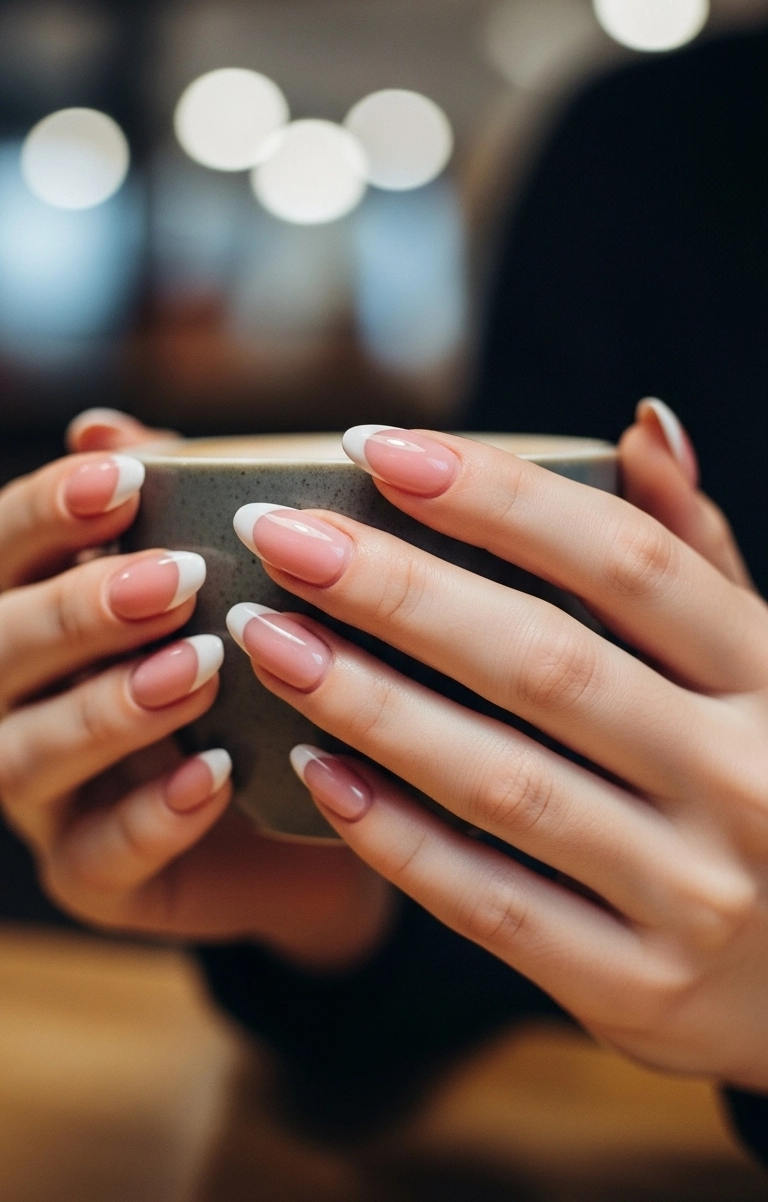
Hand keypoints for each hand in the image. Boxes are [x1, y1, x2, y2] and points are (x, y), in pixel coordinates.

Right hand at [0, 409, 389, 967]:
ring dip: (108, 708)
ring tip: (199, 670)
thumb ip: (167, 506)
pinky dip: (153, 813)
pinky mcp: (92, 878)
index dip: (46, 511)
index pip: (3, 552)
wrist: (310, 810)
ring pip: (26, 757)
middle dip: (77, 610)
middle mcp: (16, 703)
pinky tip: (213, 773)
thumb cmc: (254, 671)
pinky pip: (99, 855)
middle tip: (176, 578)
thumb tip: (102, 426)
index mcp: (34, 615)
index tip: (122, 474)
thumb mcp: (224, 582)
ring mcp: (45, 798)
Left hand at [227, 406, 767, 1088]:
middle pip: (544, 661)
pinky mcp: (635, 987)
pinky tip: (313, 768)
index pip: (626, 560)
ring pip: (499, 782)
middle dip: (395, 589)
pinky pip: (487, 901)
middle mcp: (742, 781)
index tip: (377, 448)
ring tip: (268, 636)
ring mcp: (691, 894)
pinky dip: (393, 834)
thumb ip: (696, 554)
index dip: (497, 495)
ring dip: (366, 702)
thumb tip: (643, 423)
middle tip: (279, 535)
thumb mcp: (761, 666)